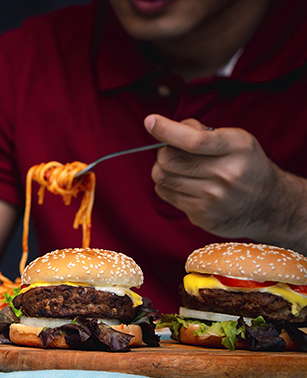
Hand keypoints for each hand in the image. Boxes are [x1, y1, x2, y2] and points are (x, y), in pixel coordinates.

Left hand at [144, 114, 306, 247]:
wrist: (268, 205)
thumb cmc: (244, 165)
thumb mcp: (236, 139)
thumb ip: (202, 131)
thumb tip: (165, 127)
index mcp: (236, 148)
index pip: (194, 140)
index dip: (166, 130)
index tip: (150, 121)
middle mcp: (226, 174)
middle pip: (169, 159)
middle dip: (164, 151)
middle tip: (174, 151)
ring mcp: (213, 198)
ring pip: (162, 177)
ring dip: (163, 168)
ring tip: (178, 167)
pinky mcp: (202, 215)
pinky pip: (165, 194)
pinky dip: (167, 185)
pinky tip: (183, 183)